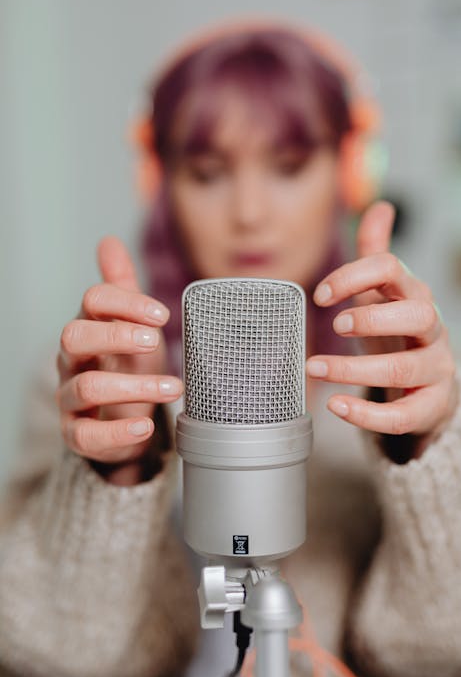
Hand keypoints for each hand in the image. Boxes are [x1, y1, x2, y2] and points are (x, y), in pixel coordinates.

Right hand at [56, 236, 181, 484]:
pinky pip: (85, 436)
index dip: (126, 303)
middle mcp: (73, 359)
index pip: (93, 300)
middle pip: (74, 336)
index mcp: (90, 326)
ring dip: (133, 387)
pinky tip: (145, 425)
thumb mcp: (131, 325)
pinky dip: (117, 432)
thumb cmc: (127, 364)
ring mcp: (71, 397)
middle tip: (155, 341)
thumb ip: (122, 288)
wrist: (124, 418)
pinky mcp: (77, 433)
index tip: (163, 314)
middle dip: (115, 335)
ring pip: (86, 387)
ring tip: (174, 388)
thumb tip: (108, 241)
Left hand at [306, 201, 457, 453]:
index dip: (354, 276)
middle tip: (336, 325)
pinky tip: (335, 407)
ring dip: (356, 369)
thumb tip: (379, 206)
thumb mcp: (387, 292)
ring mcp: (436, 369)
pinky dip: (368, 415)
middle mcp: (431, 329)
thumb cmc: (398, 331)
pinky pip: (404, 414)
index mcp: (413, 294)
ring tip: (315, 368)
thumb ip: (376, 254)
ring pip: (406, 368)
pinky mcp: (430, 406)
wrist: (428, 383)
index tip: (319, 295)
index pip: (391, 270)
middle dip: (373, 318)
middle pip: (418, 316)